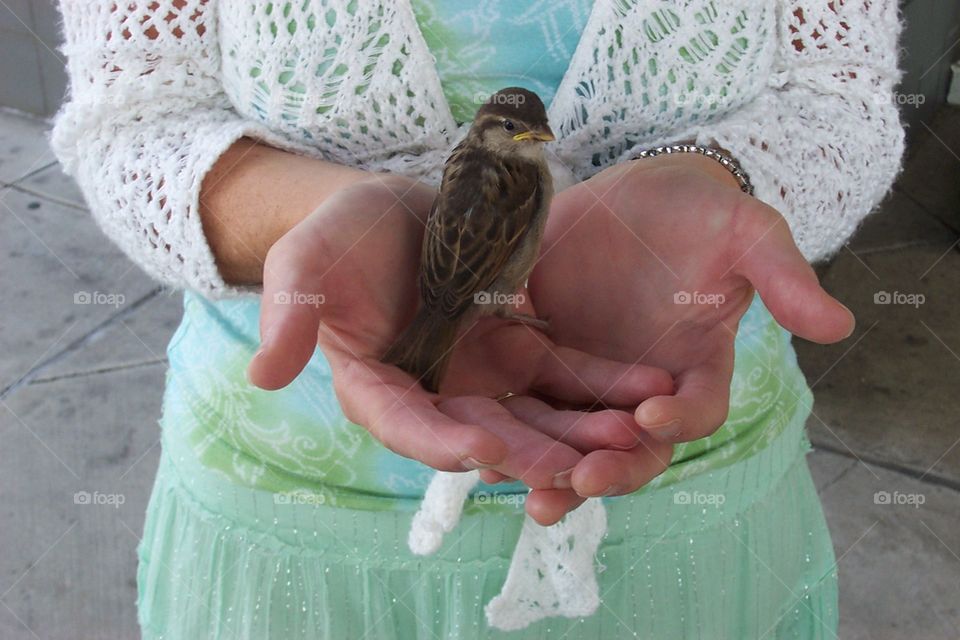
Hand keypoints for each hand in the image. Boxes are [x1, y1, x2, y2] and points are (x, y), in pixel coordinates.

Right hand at [246, 175, 672, 521]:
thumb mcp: (309, 258)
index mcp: (377, 385)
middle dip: (529, 452)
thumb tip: (262, 374)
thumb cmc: (344, 231)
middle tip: (576, 468)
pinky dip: (601, 385)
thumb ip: (292, 310)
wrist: (399, 208)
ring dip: (580, 430)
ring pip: (533, 415)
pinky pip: (565, 374)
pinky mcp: (521, 350)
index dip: (439, 439)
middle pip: (481, 433)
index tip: (479, 448)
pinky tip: (647, 389)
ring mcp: (481, 376)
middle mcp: (433, 393)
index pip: (405, 422)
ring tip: (630, 435)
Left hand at [525, 153, 854, 504]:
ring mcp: (591, 376)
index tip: (653, 418)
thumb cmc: (698, 210)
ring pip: (575, 437)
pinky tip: (483, 449)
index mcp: (695, 364)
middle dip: (610, 467)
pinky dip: (510, 428)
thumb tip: (839, 324)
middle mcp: (642, 386)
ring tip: (528, 493)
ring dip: (555, 470)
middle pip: (631, 445)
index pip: (696, 407)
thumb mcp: (744, 230)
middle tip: (580, 484)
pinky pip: (526, 401)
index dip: (681, 419)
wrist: (637, 193)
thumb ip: (781, 275)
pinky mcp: (541, 357)